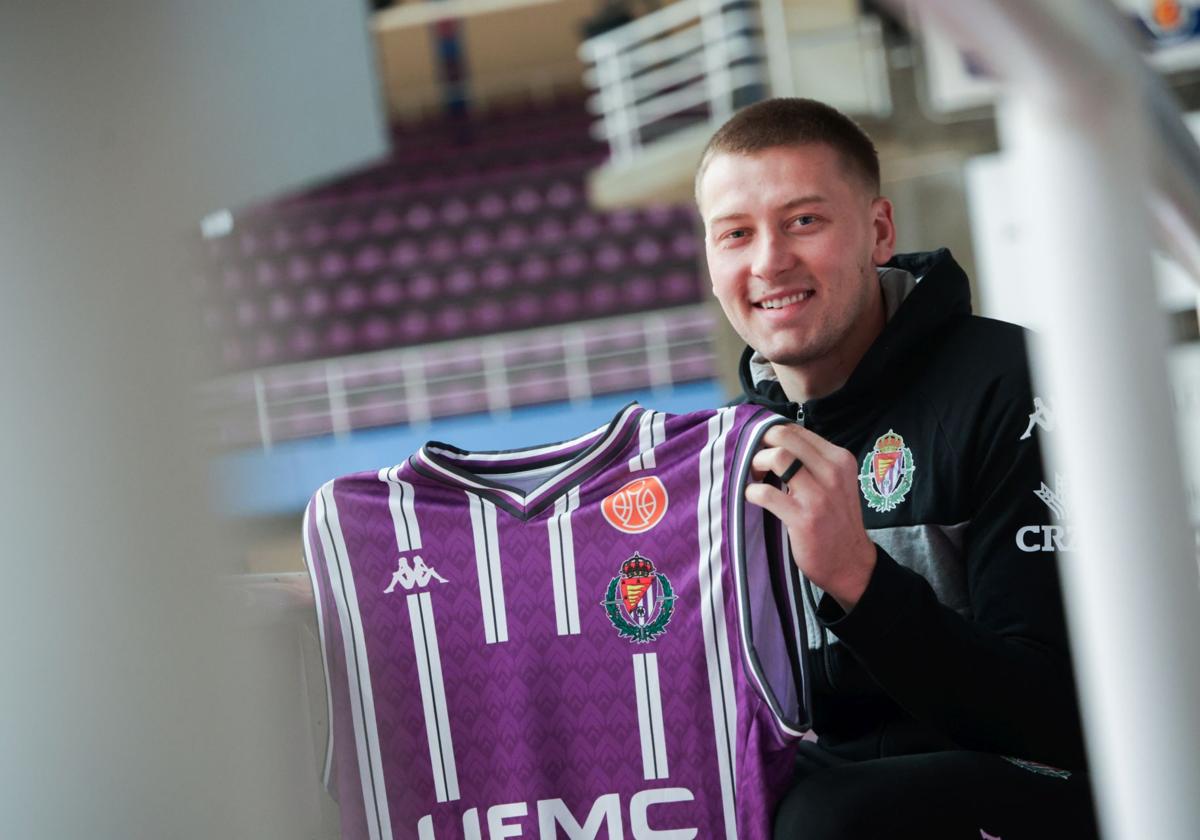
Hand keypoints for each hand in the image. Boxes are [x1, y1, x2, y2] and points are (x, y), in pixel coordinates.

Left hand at [746, 424, 875, 611]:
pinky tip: (753, 496)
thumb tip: (777, 442)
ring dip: (756, 462)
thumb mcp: (836, 483)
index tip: (763, 446)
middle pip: (786, 437)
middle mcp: (833, 473)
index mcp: (840, 460)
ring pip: (778, 457)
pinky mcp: (804, 518)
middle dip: (761, 441)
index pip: (799, 430)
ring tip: (753, 475)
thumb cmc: (836, 521)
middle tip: (753, 457)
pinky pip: (767, 493)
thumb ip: (813, 463)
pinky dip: (752, 491)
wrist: (851, 563)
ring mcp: (819, 496)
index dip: (774, 433)